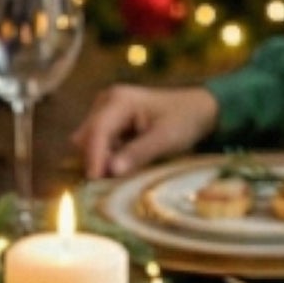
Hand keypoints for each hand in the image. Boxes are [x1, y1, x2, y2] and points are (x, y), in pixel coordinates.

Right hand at [73, 85, 217, 178]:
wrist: (196, 109)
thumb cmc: (184, 120)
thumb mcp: (165, 138)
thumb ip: (138, 153)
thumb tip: (111, 171)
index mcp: (120, 100)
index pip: (98, 130)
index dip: (94, 157)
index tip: (94, 181)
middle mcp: (106, 101)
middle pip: (86, 137)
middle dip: (95, 160)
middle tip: (111, 182)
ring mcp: (104, 111)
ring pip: (89, 142)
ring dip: (101, 160)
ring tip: (123, 172)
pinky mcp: (108, 122)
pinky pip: (98, 145)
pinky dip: (107, 158)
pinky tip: (125, 164)